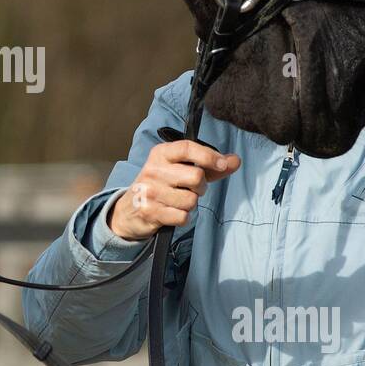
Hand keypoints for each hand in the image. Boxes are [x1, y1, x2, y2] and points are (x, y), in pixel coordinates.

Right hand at [108, 141, 240, 240]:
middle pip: (196, 177)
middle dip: (200, 187)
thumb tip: (235, 161)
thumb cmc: (161, 186)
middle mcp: (153, 170)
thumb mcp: (180, 170)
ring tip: (177, 201)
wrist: (128, 210)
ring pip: (191, 200)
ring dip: (190, 204)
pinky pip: (183, 217)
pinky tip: (171, 213)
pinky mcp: (150, 212)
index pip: (187, 148)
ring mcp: (149, 192)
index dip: (209, 156)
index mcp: (160, 154)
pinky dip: (182, 218)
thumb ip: (209, 166)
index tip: (223, 164)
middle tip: (191, 189)